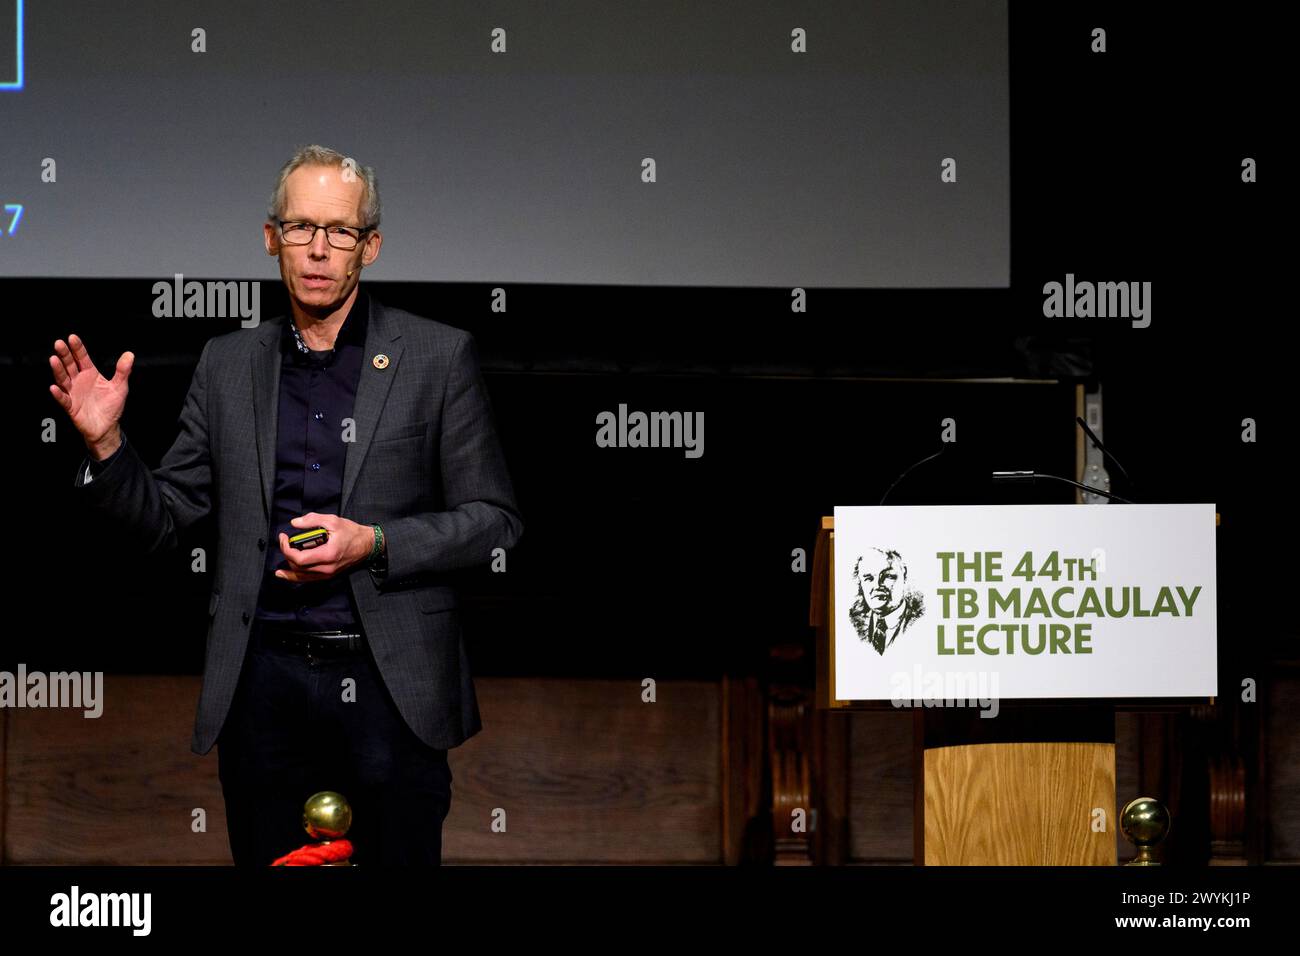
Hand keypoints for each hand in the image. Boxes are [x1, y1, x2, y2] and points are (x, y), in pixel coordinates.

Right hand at [48, 334, 133, 458]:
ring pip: (63, 379)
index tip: (72, 337)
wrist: (107, 426)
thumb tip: (130, 354)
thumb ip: (123, 371)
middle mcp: (79, 381)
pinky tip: (54, 387)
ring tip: (53, 359)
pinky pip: (63, 399)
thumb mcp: (120, 386)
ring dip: (58, 370)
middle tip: (59, 343)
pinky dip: (58, 394)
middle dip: (64, 355)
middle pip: (70, 365)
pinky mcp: (71, 407)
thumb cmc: (111, 405)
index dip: (78, 348)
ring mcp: (73, 393)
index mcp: (90, 374)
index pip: (82, 358)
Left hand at [274, 513, 374, 582]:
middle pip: (298, 568)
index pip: (299, 558)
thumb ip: (313, 520)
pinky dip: (297, 577)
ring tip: (279, 569)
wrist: (367, 545)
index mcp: (328, 554)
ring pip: (302, 577)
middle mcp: (327, 567)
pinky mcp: (329, 575)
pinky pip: (309, 579)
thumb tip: (295, 523)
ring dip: (289, 571)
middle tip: (284, 542)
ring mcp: (328, 573)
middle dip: (287, 555)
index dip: (286, 549)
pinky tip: (289, 575)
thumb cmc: (352, 533)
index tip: (283, 538)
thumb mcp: (333, 520)